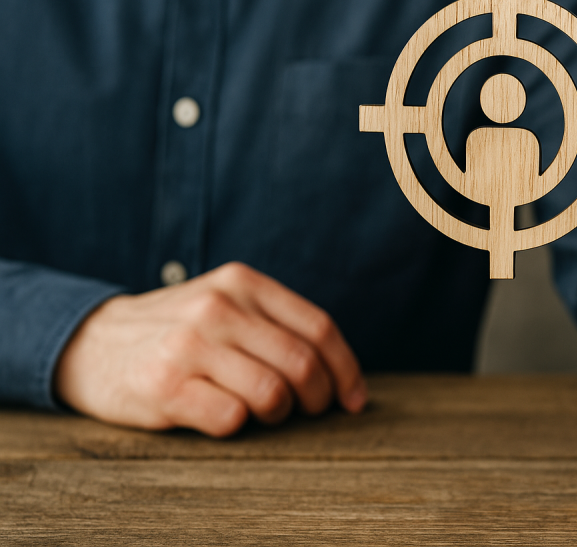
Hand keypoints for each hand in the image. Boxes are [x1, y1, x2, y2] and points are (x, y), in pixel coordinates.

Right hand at [55, 262, 365, 436]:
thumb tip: (342, 374)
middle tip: (308, 411)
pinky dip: (237, 425)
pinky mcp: (165, 384)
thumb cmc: (178, 332)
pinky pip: (231, 419)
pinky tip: (219, 414)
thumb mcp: (226, 304)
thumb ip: (276, 324)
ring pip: (272, 394)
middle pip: (302, 363)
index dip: (346, 369)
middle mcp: (218, 306)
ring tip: (261, 411)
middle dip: (318, 399)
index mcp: (242, 282)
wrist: (90, 343)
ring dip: (277, 414)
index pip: (319, 327)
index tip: (353, 399)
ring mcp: (190, 344)